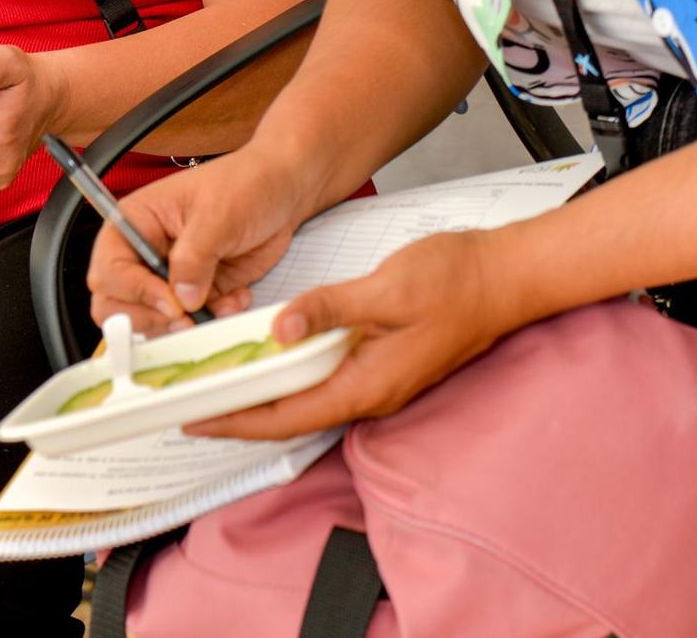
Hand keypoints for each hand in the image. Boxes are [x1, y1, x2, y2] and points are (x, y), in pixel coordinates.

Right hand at [87, 145, 322, 332]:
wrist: (283, 191)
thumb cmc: (244, 185)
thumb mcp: (217, 214)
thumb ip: (194, 257)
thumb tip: (181, 297)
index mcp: (134, 223)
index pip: (110, 269)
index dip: (135, 291)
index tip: (172, 302)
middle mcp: (143, 253)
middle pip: (117, 303)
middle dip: (151, 317)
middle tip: (187, 318)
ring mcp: (168, 277)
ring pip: (152, 320)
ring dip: (186, 324)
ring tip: (221, 305)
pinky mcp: (196, 293)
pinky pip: (191, 323)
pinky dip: (214, 321)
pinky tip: (236, 298)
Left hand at [183, 229, 517, 440]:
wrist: (508, 275)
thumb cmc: (457, 280)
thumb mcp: (385, 287)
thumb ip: (329, 309)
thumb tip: (279, 330)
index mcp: (368, 384)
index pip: (287, 416)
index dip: (236, 421)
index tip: (194, 419)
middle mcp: (371, 392)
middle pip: (291, 416)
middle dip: (239, 414)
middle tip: (189, 403)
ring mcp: (379, 380)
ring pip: (307, 398)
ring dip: (262, 395)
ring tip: (216, 384)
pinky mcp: (382, 363)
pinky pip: (325, 379)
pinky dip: (290, 374)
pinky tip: (268, 358)